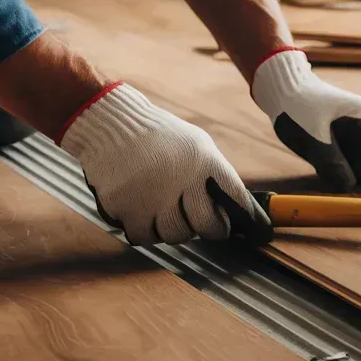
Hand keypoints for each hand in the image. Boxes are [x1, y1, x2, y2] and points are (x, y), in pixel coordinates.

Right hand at [59, 83, 271, 246]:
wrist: (111, 124)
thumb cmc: (160, 138)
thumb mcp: (197, 145)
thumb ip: (216, 175)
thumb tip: (237, 210)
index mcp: (205, 162)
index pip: (237, 202)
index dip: (245, 220)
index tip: (249, 230)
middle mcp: (182, 181)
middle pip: (207, 227)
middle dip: (208, 229)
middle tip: (200, 222)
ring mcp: (152, 197)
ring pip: (175, 235)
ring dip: (172, 227)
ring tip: (163, 206)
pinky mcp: (125, 208)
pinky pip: (144, 235)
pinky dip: (144, 228)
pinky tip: (141, 208)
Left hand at [251, 48, 360, 192]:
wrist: (280, 90)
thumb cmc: (298, 107)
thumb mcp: (312, 136)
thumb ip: (331, 162)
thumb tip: (348, 187)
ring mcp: (354, 138)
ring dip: (360, 181)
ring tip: (347, 194)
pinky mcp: (341, 146)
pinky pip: (350, 166)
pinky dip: (346, 177)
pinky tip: (332, 182)